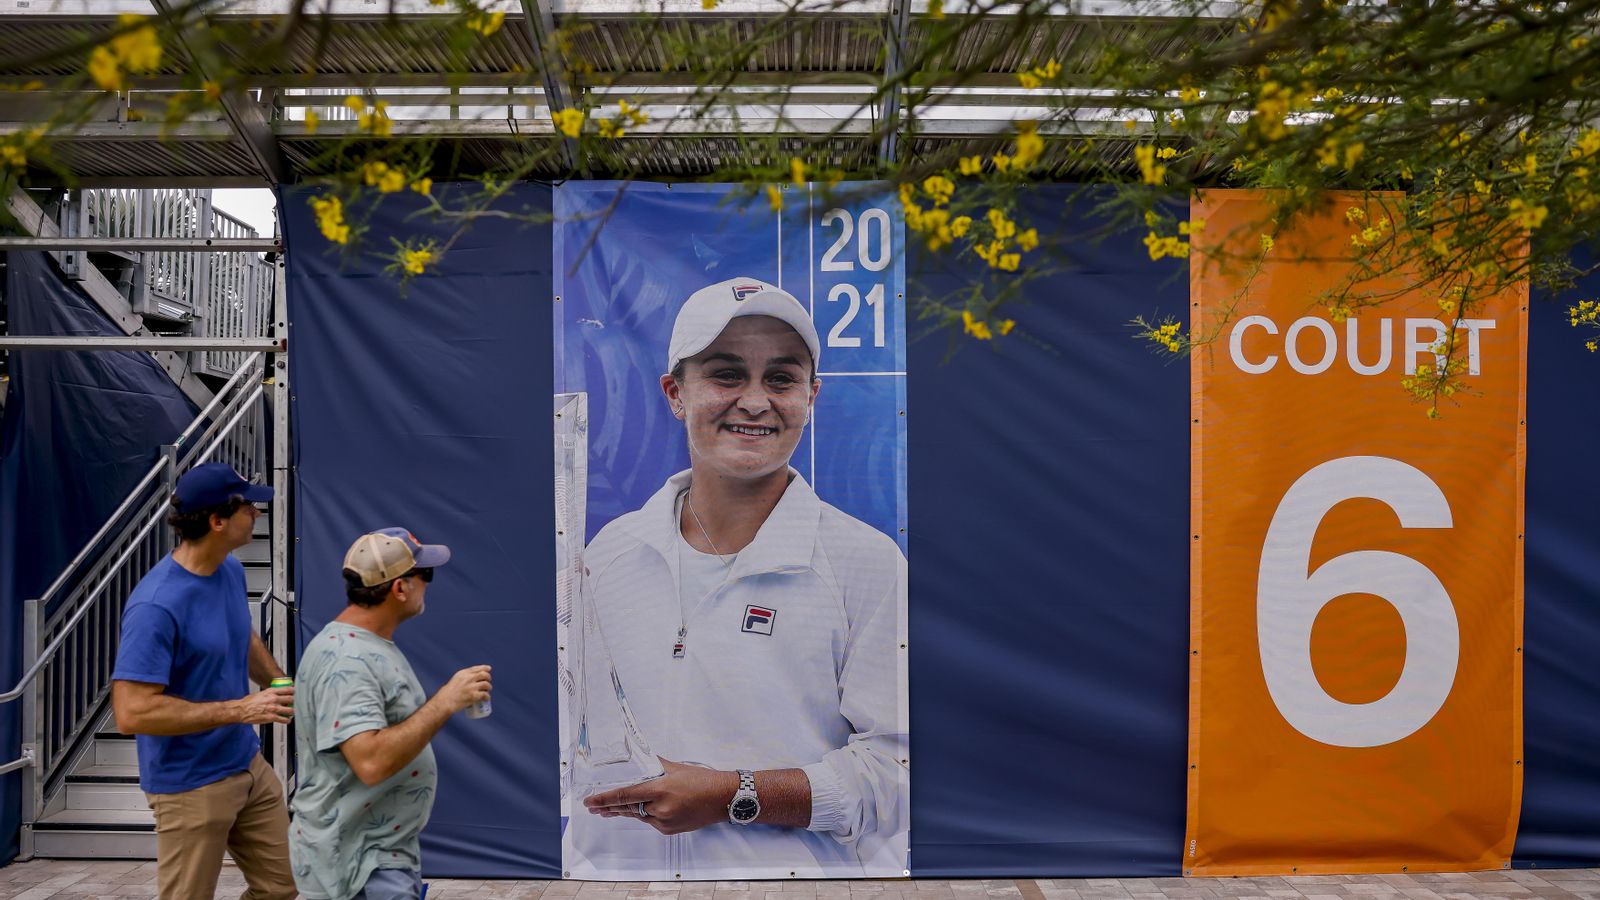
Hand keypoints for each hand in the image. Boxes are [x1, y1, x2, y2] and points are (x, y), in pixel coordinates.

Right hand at [234, 687, 293, 724]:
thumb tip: (278, 694)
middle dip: (294, 701)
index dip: (293, 691)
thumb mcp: (261, 693)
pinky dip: (287, 720)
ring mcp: (273, 709)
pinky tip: (287, 720)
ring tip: (292, 712)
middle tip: (295, 703)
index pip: (287, 689)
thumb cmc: (249, 702)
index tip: (295, 693)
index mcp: (271, 692)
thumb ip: (271, 693)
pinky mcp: (271, 717)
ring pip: (290, 710)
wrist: (242, 710)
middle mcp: (274, 699)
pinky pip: (284, 719)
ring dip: (292, 711)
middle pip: (291, 699)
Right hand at [437, 665, 491, 712]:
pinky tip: (487, 698)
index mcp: (463, 673)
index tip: (489, 669)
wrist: (445, 701)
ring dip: (489, 688)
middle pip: (484, 675)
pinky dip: (487, 697)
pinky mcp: (473, 696)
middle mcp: (468, 678)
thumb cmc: (449, 692)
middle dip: (488, 677)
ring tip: (487, 691)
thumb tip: (476, 675)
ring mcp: (471, 687)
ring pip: (486, 684)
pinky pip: (485, 695)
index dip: (484, 668)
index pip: (477, 668)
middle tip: (488, 682)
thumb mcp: (456, 679)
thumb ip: (465, 676)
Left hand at [582, 758, 738, 835]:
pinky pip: (650, 821)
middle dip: (609, 808)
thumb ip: (654, 765)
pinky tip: (640, 810)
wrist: (723, 799)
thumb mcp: (676, 768)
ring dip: (626, 811)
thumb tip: (639, 757)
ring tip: (608, 810)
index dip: (605, 799)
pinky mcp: (669, 830)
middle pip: (628, 808)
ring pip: (638, 815)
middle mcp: (660, 808)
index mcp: (660, 789)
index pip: (625, 795)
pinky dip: (645, 814)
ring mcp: (664, 822)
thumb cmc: (702, 780)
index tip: (590, 801)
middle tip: (593, 807)